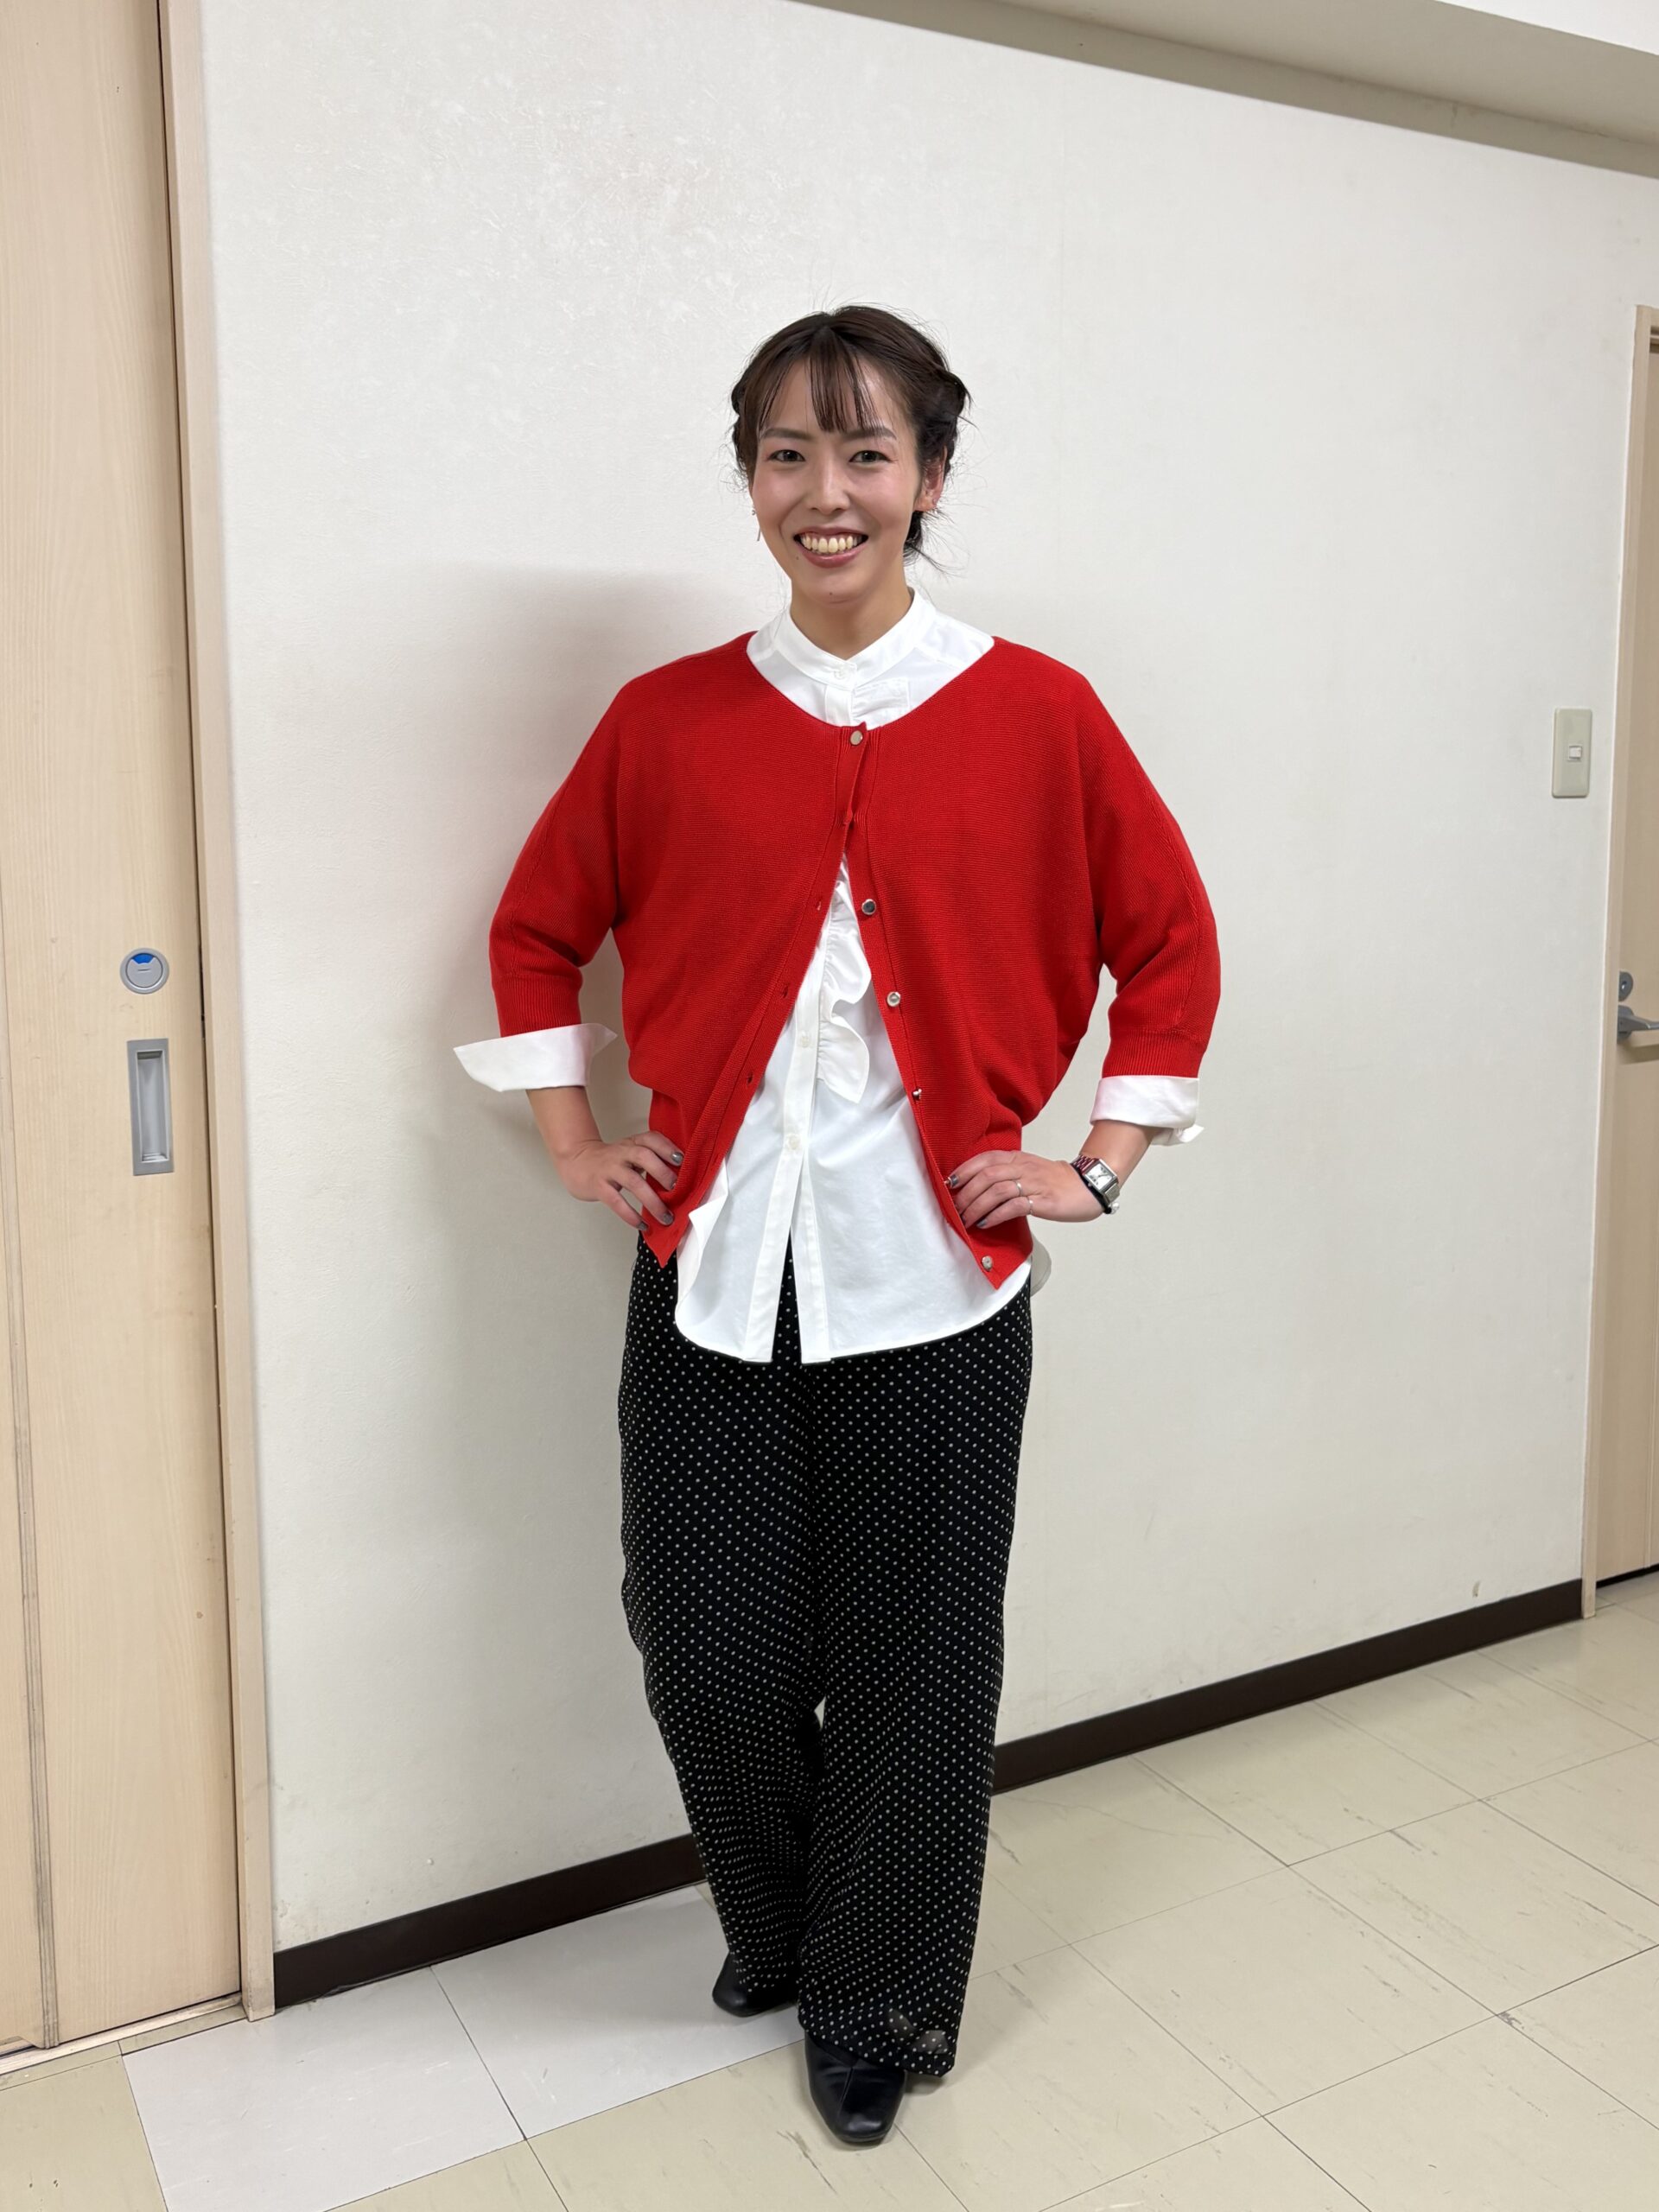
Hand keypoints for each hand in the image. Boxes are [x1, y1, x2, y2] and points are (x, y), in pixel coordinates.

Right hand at [557, 1128, 681, 1228]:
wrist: (576, 1161)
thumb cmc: (611, 1159)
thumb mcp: (630, 1150)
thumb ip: (651, 1158)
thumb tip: (680, 1178)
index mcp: (633, 1142)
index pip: (651, 1139)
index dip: (667, 1148)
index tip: (682, 1161)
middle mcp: (622, 1153)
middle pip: (643, 1156)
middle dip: (662, 1172)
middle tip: (677, 1189)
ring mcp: (609, 1169)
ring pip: (633, 1182)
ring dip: (652, 1201)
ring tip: (665, 1217)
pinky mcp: (598, 1186)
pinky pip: (616, 1201)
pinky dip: (630, 1215)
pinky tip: (642, 1224)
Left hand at [944, 1149, 1102, 1230]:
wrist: (1087, 1186)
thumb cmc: (1054, 1181)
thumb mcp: (1027, 1169)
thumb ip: (1005, 1173)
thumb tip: (976, 1187)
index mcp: (1017, 1158)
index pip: (985, 1159)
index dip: (965, 1170)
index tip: (950, 1184)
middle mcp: (1023, 1167)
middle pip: (986, 1176)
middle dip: (966, 1194)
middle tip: (954, 1209)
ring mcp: (1033, 1183)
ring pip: (996, 1190)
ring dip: (976, 1206)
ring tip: (965, 1220)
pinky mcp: (1042, 1201)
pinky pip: (1013, 1206)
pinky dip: (996, 1215)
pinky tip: (985, 1223)